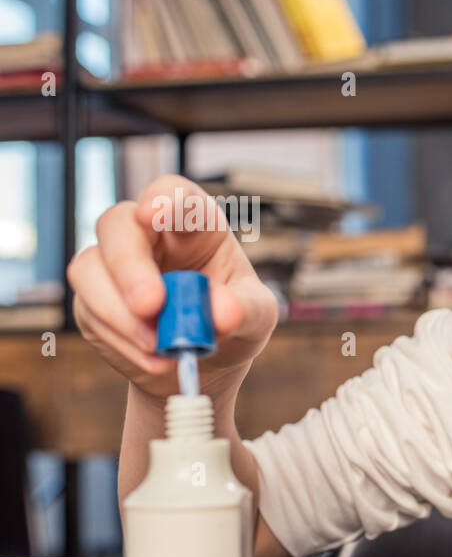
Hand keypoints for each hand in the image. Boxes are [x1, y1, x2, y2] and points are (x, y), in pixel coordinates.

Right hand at [68, 174, 279, 401]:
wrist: (206, 364)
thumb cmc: (234, 322)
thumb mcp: (258, 316)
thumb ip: (246, 309)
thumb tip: (222, 312)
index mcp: (194, 224)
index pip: (174, 193)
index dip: (162, 198)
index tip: (153, 214)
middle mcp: (149, 236)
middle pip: (117, 224)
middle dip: (128, 264)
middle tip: (150, 305)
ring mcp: (114, 265)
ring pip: (89, 268)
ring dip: (120, 313)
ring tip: (161, 347)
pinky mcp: (93, 299)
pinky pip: (89, 310)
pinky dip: (121, 340)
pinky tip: (153, 358)